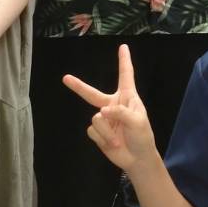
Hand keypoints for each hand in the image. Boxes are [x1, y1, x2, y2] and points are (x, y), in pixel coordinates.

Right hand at [63, 44, 157, 173]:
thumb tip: (102, 112)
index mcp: (128, 97)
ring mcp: (104, 119)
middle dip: (78, 86)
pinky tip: (112, 143)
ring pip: (96, 119)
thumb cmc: (142, 137)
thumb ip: (120, 113)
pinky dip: (102, 138)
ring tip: (118, 139)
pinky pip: (92, 131)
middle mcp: (114, 105)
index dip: (124, 61)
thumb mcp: (137, 121)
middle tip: (65, 78)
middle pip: (92, 93)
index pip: (126, 75)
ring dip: (106, 131)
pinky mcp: (98, 132)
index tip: (123, 47)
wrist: (137, 159)